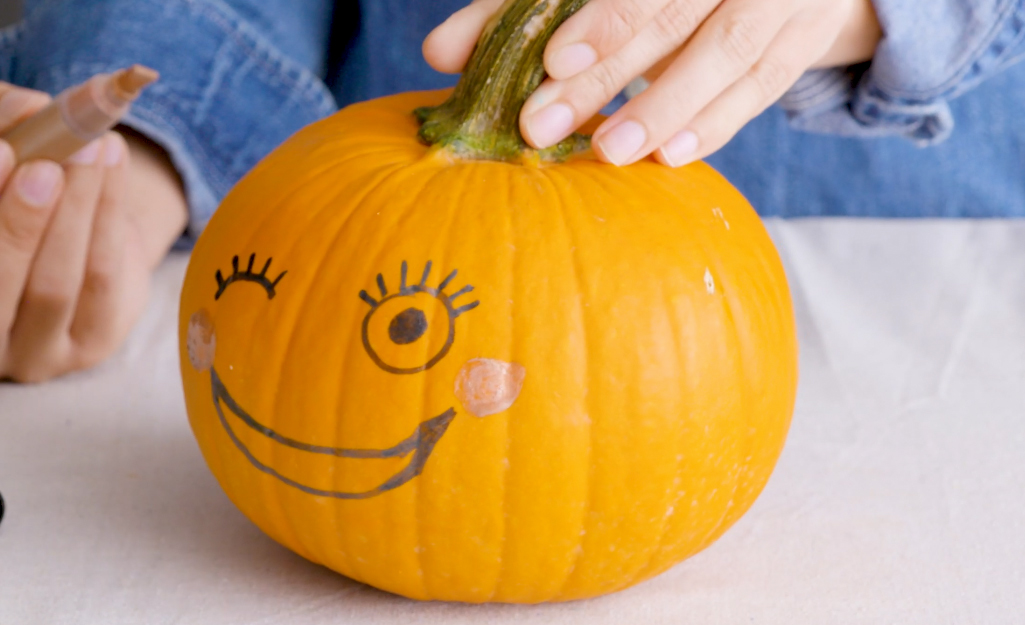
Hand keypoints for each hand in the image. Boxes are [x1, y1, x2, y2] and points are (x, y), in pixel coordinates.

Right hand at [0, 83, 186, 382]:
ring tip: (95, 148)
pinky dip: (109, 215)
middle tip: (50, 165)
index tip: (3, 151)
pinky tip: (112, 165)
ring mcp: (31, 355)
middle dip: (24, 219)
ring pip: (58, 283)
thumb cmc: (12, 200)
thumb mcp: (6, 165)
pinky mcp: (87, 349)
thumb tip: (30, 106)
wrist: (74, 252)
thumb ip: (8, 135)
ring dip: (78, 208)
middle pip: (1, 282)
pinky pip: (104, 281)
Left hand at [425, 0, 880, 165]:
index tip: (554, 59)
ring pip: (728, 51)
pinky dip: (718, 122)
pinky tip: (673, 156)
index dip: (602, 16)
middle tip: (545, 126)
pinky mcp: (804, 35)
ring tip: (611, 151)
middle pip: (670, 10)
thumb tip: (439, 54)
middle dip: (608, 69)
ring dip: (666, 106)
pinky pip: (765, 84)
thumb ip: (515, 10)